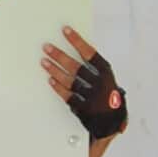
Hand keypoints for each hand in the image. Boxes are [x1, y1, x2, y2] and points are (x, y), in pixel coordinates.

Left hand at [42, 24, 126, 139]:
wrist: (113, 126)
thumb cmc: (112, 102)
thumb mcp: (110, 83)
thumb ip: (97, 72)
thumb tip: (80, 51)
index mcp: (107, 75)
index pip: (91, 54)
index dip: (78, 41)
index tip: (66, 31)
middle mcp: (100, 85)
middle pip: (76, 67)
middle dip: (60, 56)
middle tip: (47, 47)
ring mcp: (91, 98)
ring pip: (69, 81)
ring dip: (55, 70)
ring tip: (44, 61)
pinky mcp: (83, 109)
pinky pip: (68, 96)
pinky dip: (58, 88)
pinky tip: (51, 80)